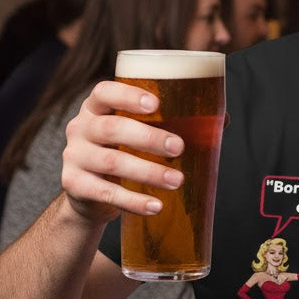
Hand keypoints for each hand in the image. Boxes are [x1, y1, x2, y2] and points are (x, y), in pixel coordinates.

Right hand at [61, 80, 184, 221]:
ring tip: (177, 181)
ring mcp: (73, 156)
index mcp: (96, 108)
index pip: (104, 92)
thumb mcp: (138, 132)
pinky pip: (105, 193)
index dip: (127, 95)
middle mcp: (80, 128)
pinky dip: (133, 201)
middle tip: (179, 147)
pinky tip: (155, 206)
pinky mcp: (74, 185)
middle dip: (148, 137)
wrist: (90, 193)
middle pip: (111, 128)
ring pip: (111, 162)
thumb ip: (173, 123)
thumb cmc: (124, 151)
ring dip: (148, 172)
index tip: (155, 104)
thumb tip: (225, 121)